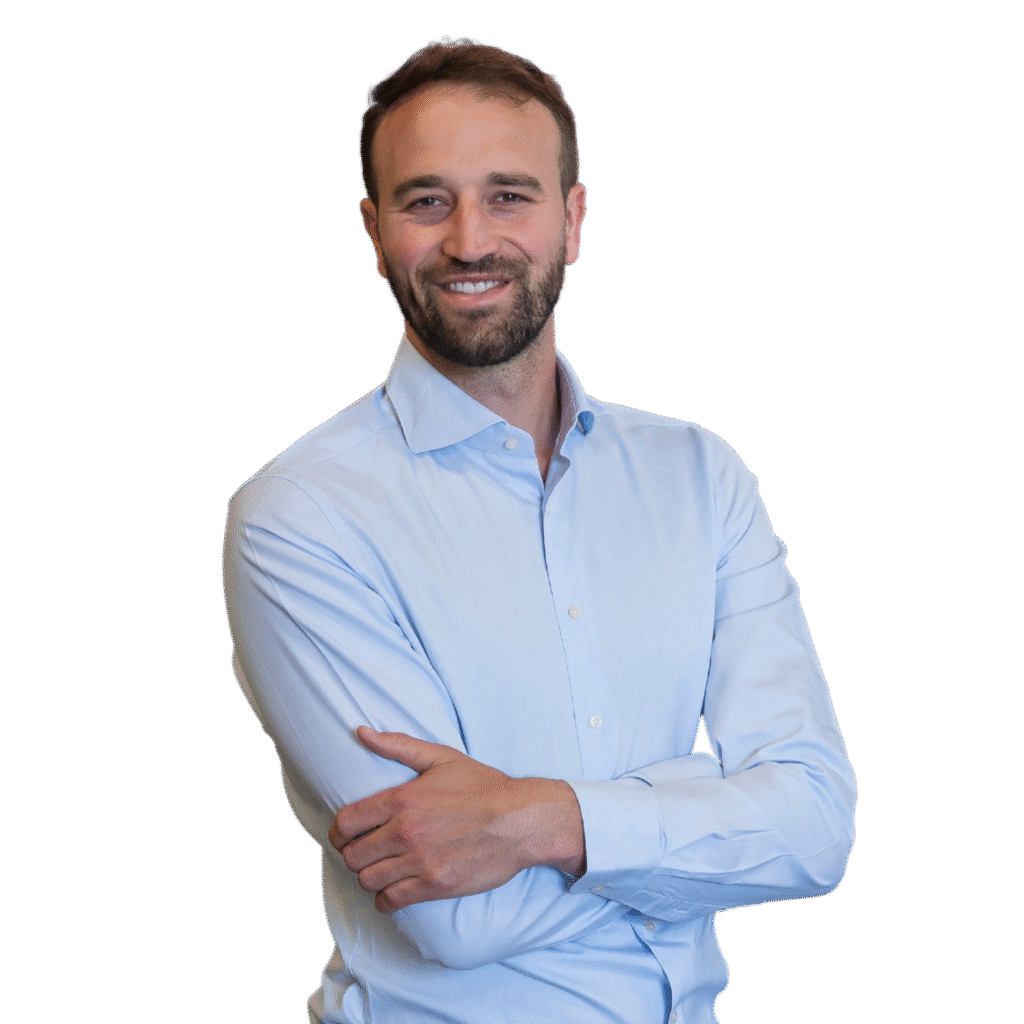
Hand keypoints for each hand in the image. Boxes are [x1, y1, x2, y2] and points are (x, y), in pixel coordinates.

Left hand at [328, 727, 584, 912]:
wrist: (521, 820)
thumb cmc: (483, 786)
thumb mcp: (441, 757)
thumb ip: (397, 745)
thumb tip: (361, 732)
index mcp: (402, 800)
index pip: (346, 823)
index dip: (338, 832)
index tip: (344, 835)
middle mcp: (406, 832)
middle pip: (353, 855)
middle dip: (353, 855)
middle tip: (364, 853)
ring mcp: (420, 861)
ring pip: (368, 880)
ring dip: (368, 877)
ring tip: (378, 871)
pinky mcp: (436, 885)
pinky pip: (391, 900)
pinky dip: (385, 899)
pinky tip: (391, 891)